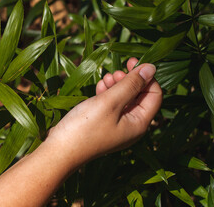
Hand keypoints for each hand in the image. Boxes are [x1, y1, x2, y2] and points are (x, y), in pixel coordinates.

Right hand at [46, 57, 161, 165]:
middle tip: (116, 71)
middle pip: (140, 96)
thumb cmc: (85, 128)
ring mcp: (117, 127)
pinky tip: (99, 87)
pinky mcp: (103, 125)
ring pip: (124, 99)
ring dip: (117, 85)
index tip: (131, 62)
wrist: (59, 151)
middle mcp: (131, 127)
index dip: (146, 77)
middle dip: (130, 80)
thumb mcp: (109, 102)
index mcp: (139, 124)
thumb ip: (131, 84)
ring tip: (106, 77)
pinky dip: (107, 94)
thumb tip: (152, 68)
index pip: (154, 95)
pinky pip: (111, 106)